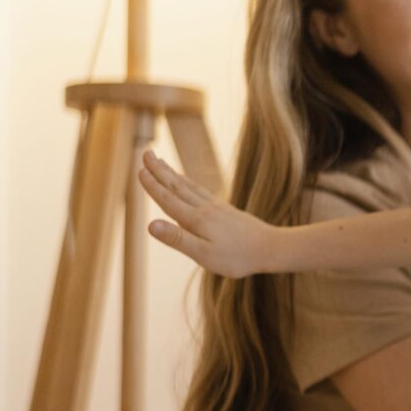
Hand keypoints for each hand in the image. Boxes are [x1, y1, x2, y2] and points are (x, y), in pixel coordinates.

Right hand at [139, 148, 278, 277]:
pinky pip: (202, 192)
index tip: (139, 170)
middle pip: (176, 186)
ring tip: (160, 161)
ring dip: (172, 174)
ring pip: (188, 186)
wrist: (272, 248)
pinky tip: (187, 181)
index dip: (152, 186)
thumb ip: (177, 239)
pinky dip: (189, 183)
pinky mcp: (226, 210)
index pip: (167, 199)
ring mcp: (216, 208)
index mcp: (195, 219)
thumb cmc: (238, 257)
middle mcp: (204, 209)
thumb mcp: (204, 254)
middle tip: (145, 153)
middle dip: (159, 171)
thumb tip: (149, 224)